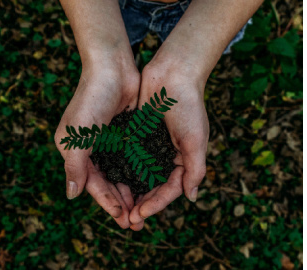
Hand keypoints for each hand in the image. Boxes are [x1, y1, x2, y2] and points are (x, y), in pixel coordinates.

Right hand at [54, 62, 139, 228]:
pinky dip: (139, 173)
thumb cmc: (91, 99)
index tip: (122, 219)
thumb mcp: (78, 136)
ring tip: (144, 210)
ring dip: (131, 191)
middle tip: (136, 222)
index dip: (107, 202)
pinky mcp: (125, 134)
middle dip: (121, 202)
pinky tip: (149, 186)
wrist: (112, 68)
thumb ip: (75, 166)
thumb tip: (71, 196)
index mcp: (75, 151)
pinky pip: (132, 159)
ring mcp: (109, 142)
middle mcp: (91, 149)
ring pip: (121, 174)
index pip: (92, 184)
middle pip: (108, 182)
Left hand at [129, 57, 208, 230]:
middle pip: (152, 187)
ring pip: (138, 175)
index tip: (140, 215)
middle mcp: (166, 156)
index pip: (169, 189)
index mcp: (183, 160)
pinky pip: (128, 157)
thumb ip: (195, 169)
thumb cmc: (188, 106)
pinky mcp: (137, 135)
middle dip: (141, 204)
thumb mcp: (196, 139)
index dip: (156, 204)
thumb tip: (191, 198)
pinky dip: (121, 170)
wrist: (173, 74)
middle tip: (127, 221)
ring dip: (129, 192)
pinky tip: (110, 182)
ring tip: (117, 208)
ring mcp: (150, 146)